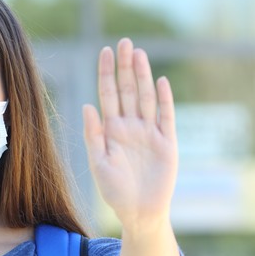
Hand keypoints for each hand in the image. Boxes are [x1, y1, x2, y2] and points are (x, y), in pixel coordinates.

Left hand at [82, 38, 177, 232]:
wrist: (139, 212)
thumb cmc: (115, 191)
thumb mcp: (98, 163)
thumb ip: (94, 135)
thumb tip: (87, 105)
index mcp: (111, 130)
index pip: (108, 94)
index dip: (107, 73)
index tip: (105, 51)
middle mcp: (130, 126)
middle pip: (128, 90)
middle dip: (125, 66)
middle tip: (124, 42)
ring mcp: (149, 132)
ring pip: (146, 97)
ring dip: (143, 76)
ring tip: (138, 54)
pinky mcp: (167, 143)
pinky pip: (166, 116)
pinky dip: (164, 99)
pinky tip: (160, 81)